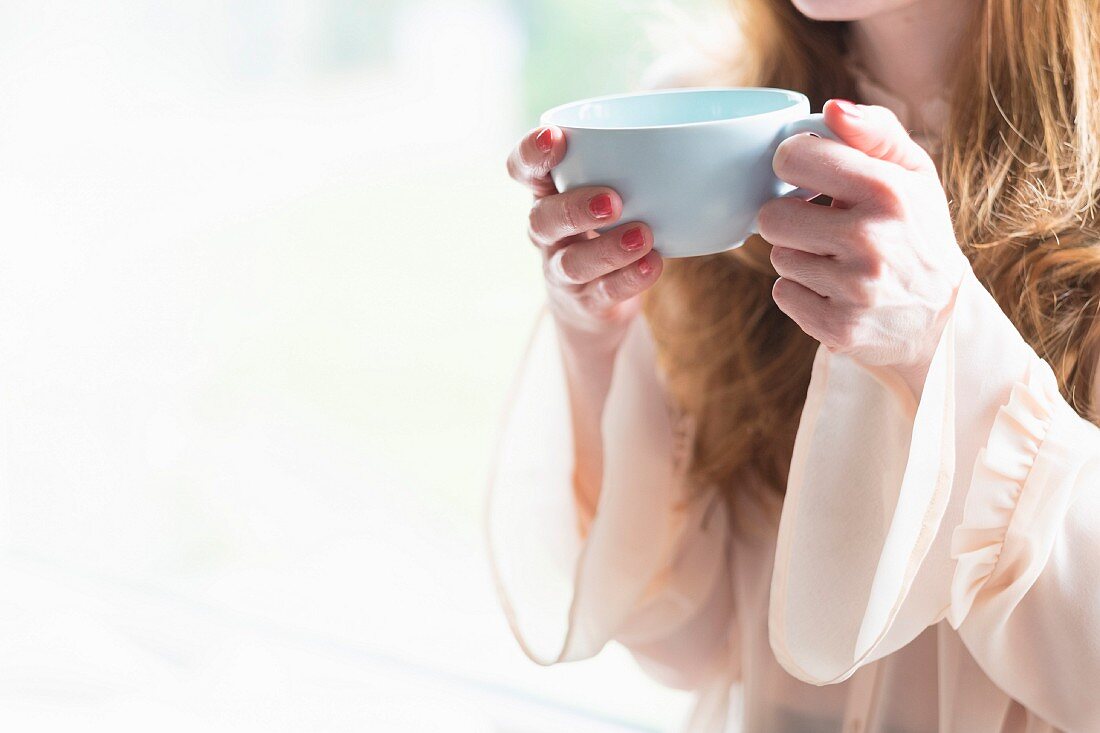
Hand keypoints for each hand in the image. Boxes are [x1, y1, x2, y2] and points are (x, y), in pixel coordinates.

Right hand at [506, 125, 662, 349]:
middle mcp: (547, 231)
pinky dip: (629, 278)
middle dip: (575, 208)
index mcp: (549, 192)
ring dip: (607, 249)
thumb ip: (639, 164)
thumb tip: (718, 141)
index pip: (523, 168)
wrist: (595, 301)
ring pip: (571, 263)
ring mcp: (562, 270)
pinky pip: (604, 291)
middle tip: (613, 200)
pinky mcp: (587, 302)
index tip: (554, 136)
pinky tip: (653, 265)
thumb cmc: (610, 226)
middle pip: (542, 219)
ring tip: (643, 236)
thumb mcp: (612, 191)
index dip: (531, 152)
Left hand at [757, 99, 970, 396]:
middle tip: (821, 224)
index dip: (792, 164)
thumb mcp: (913, 174)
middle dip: (790, 218)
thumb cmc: (917, 232)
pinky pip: (782, 294)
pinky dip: (801, 292)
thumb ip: (875, 132)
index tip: (807, 173)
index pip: (794, 158)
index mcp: (888, 191)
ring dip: (799, 256)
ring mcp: (854, 289)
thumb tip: (831, 108)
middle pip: (771, 217)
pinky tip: (835, 290)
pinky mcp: (838, 328)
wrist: (942, 319)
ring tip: (837, 260)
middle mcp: (871, 240)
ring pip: (778, 257)